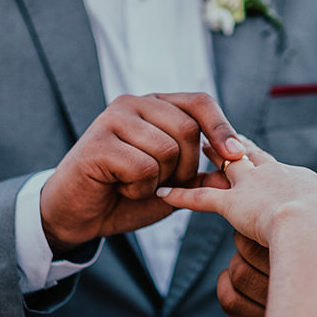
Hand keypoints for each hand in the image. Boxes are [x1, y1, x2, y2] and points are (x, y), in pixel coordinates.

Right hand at [40, 92, 242, 254]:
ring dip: (161, 180)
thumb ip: (201, 174)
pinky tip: (120, 188)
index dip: (222, 127)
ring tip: (137, 184)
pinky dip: (139, 188)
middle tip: (165, 183)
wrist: (79, 214)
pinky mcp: (97, 142)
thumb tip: (238, 166)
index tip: (236, 156)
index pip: (199, 102)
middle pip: (187, 128)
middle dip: (187, 166)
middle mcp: (134, 104)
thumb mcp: (172, 185)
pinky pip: (142, 167)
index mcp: (155, 106)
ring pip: (167, 149)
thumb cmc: (125, 194)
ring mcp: (113, 119)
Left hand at [159, 140, 316, 316]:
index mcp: (298, 177)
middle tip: (216, 135)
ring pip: (222, 167)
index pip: (276, 163)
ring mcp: (250, 186)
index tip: (253, 147)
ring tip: (189, 149)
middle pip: (248, 155)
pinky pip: (201, 197)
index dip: (264, 157)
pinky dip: (180, 194)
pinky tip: (161, 193)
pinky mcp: (232, 204)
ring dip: (205, 159)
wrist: (316, 228)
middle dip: (232, 145)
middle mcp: (272, 173)